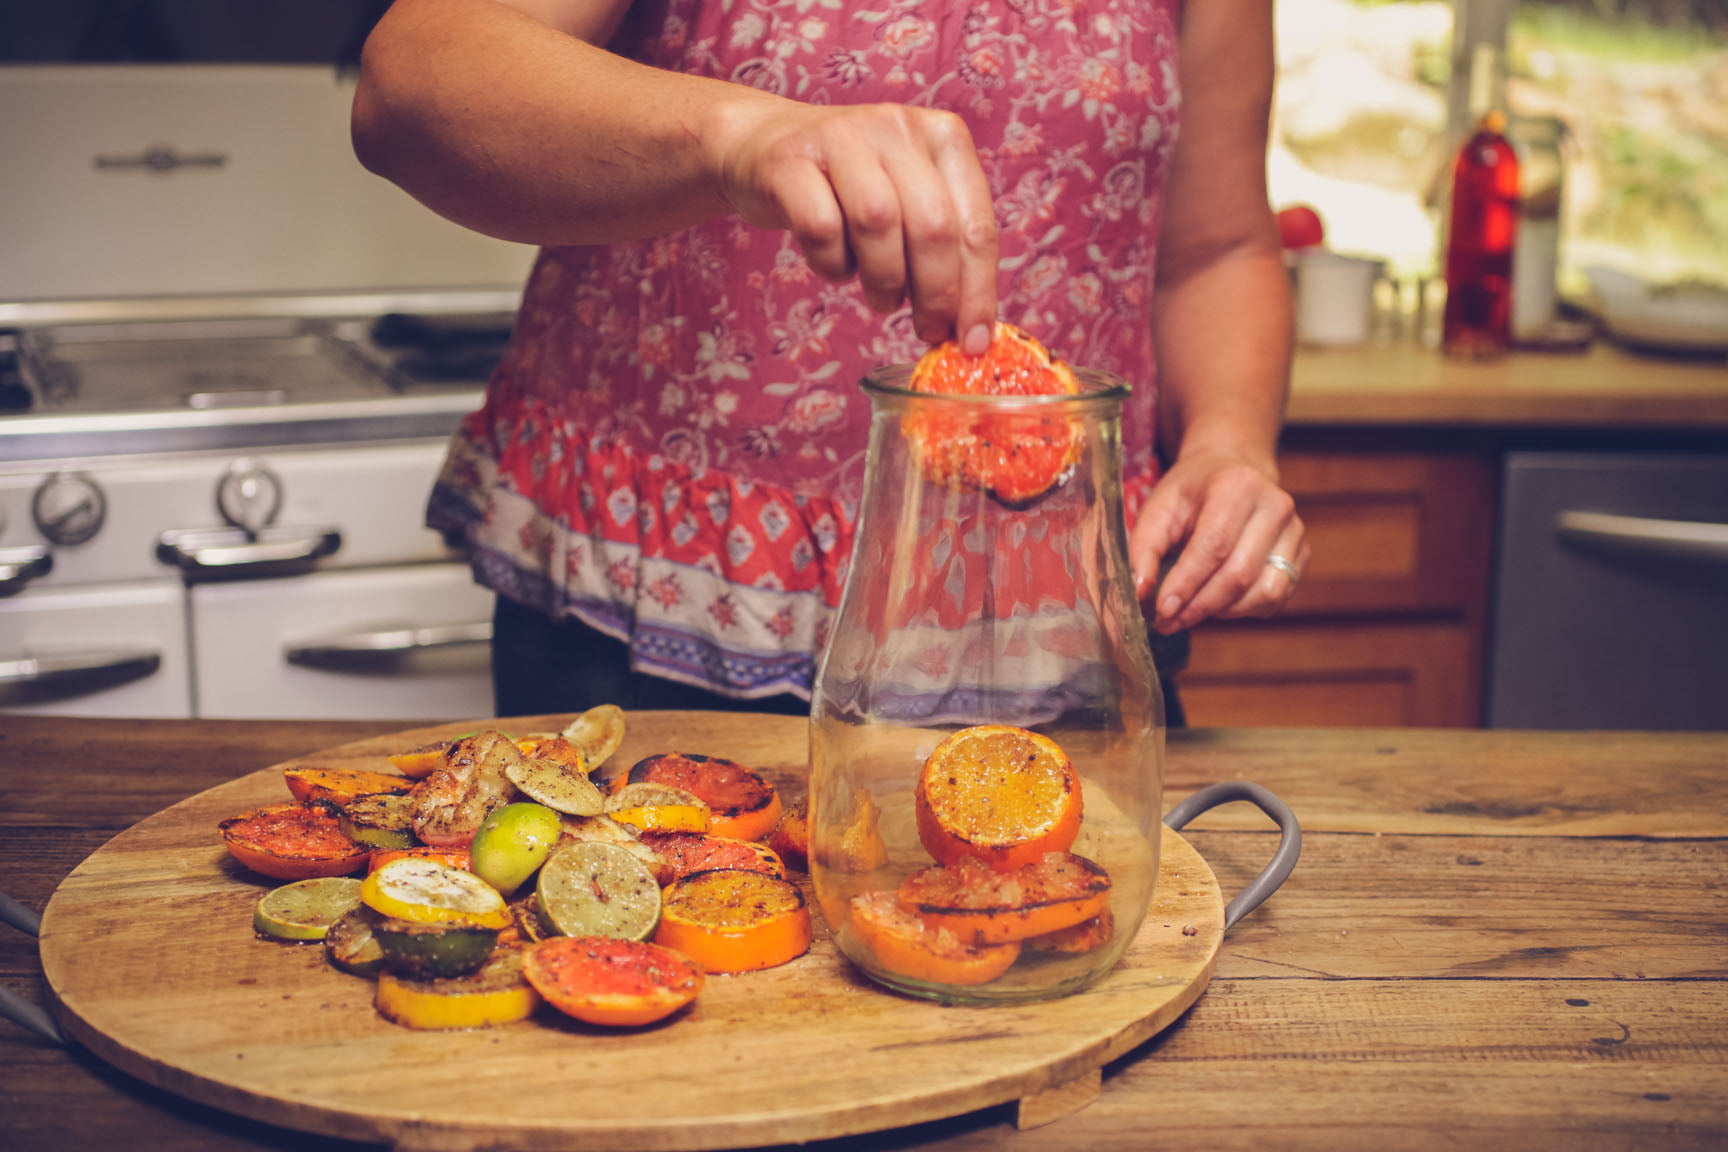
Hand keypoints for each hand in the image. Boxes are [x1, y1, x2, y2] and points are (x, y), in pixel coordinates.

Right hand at [710, 99, 997, 350]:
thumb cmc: (849, 188)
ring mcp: (841, 137)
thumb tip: (969, 327)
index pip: (975, 224)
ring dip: (885, 280)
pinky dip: (832, 264)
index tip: (972, 343)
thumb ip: (944, 248)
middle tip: (927, 330)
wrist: (764, 144)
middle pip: (933, 226)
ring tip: (882, 298)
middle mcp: (897, 127)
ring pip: (878, 224)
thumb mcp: (908, 200)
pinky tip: (834, 264)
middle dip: (936, 294)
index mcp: (944, 136)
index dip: (978, 292)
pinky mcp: (791, 161)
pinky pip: (821, 228)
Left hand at [1128, 450, 1307, 633]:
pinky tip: (1217, 603)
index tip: (1162, 609)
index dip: (1187, 583)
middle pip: (1239, 574)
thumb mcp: (1159, 507)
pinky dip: (1243, 610)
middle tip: (1168, 621)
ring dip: (1222, 612)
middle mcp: (1275, 506)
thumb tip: (1140, 593)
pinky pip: (1276, 597)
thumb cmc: (1192, 492)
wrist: (1232, 470)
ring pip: (1264, 592)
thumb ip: (1144, 548)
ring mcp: (1295, 531)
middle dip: (1200, 606)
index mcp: (1238, 486)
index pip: (1214, 545)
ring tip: (1189, 612)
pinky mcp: (1301, 553)